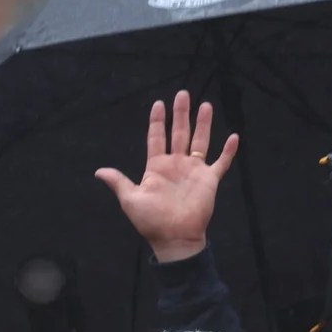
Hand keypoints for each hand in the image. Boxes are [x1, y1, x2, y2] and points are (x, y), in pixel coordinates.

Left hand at [95, 90, 237, 262]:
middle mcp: (175, 165)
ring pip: (200, 141)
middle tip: (183, 94)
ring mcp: (193, 171)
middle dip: (181, 114)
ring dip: (203, 124)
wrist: (174, 237)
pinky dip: (228, 151)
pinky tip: (234, 137)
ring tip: (205, 105)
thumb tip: (98, 171)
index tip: (158, 104)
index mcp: (156, 167)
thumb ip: (118, 182)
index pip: (157, 138)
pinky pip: (221, 162)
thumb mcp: (130, 199)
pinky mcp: (209, 180)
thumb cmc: (151, 220)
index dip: (158, 121)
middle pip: (179, 133)